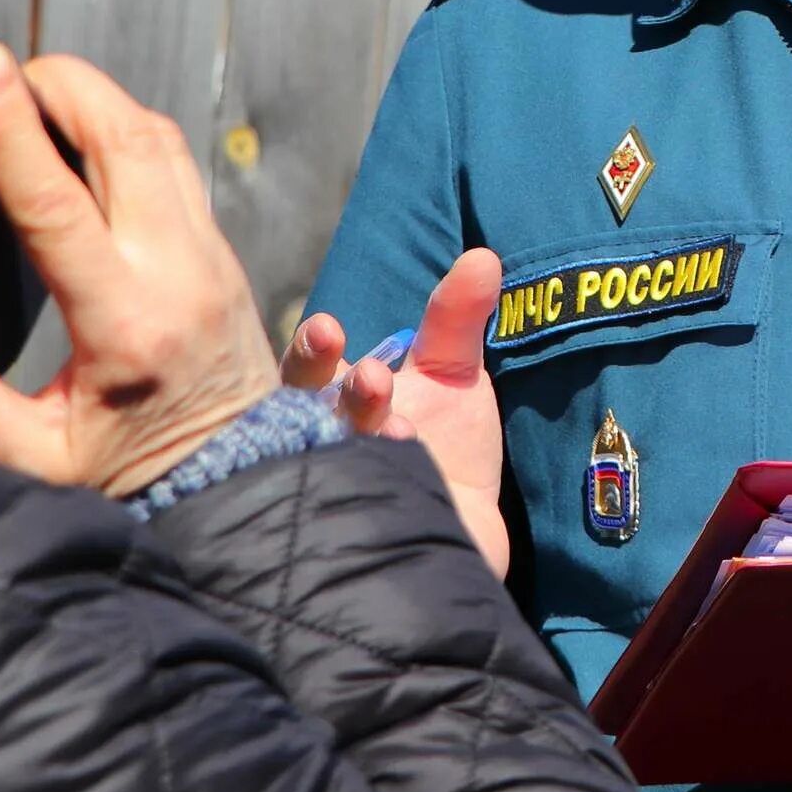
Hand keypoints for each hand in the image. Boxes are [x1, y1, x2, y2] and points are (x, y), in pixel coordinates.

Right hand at [0, 44, 278, 498]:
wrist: (236, 494)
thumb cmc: (129, 480)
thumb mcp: (24, 456)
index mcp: (124, 327)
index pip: (59, 204)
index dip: (13, 128)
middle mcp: (178, 276)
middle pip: (128, 140)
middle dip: (66, 85)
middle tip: (5, 69)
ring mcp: (211, 258)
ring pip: (162, 140)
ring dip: (101, 101)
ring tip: (37, 90)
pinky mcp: (223, 254)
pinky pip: (179, 165)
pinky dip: (130, 132)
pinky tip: (87, 133)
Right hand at [283, 249, 508, 575]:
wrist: (470, 523)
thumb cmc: (445, 440)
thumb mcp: (450, 371)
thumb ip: (457, 316)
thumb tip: (484, 258)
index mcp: (335, 397)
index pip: (307, 369)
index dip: (312, 349)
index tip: (329, 327)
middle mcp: (327, 443)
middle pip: (310, 417)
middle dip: (342, 395)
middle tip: (373, 378)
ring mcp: (343, 489)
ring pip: (337, 465)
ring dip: (368, 439)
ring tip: (402, 426)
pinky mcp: (369, 533)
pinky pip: (367, 513)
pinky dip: (390, 487)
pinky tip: (414, 470)